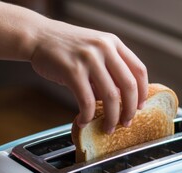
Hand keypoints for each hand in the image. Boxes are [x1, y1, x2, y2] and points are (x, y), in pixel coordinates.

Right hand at [30, 19, 147, 133]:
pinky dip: (87, 116)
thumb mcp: (94, 50)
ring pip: (110, 97)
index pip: (139, 70)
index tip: (140, 107)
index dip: (143, 93)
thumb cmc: (66, 47)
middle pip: (129, 86)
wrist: (38, 36)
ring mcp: (89, 59)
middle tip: (126, 123)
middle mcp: (104, 48)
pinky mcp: (72, 70)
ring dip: (111, 118)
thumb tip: (120, 100)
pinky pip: (86, 101)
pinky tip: (83, 121)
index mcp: (113, 43)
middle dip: (130, 110)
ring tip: (107, 128)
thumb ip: (108, 70)